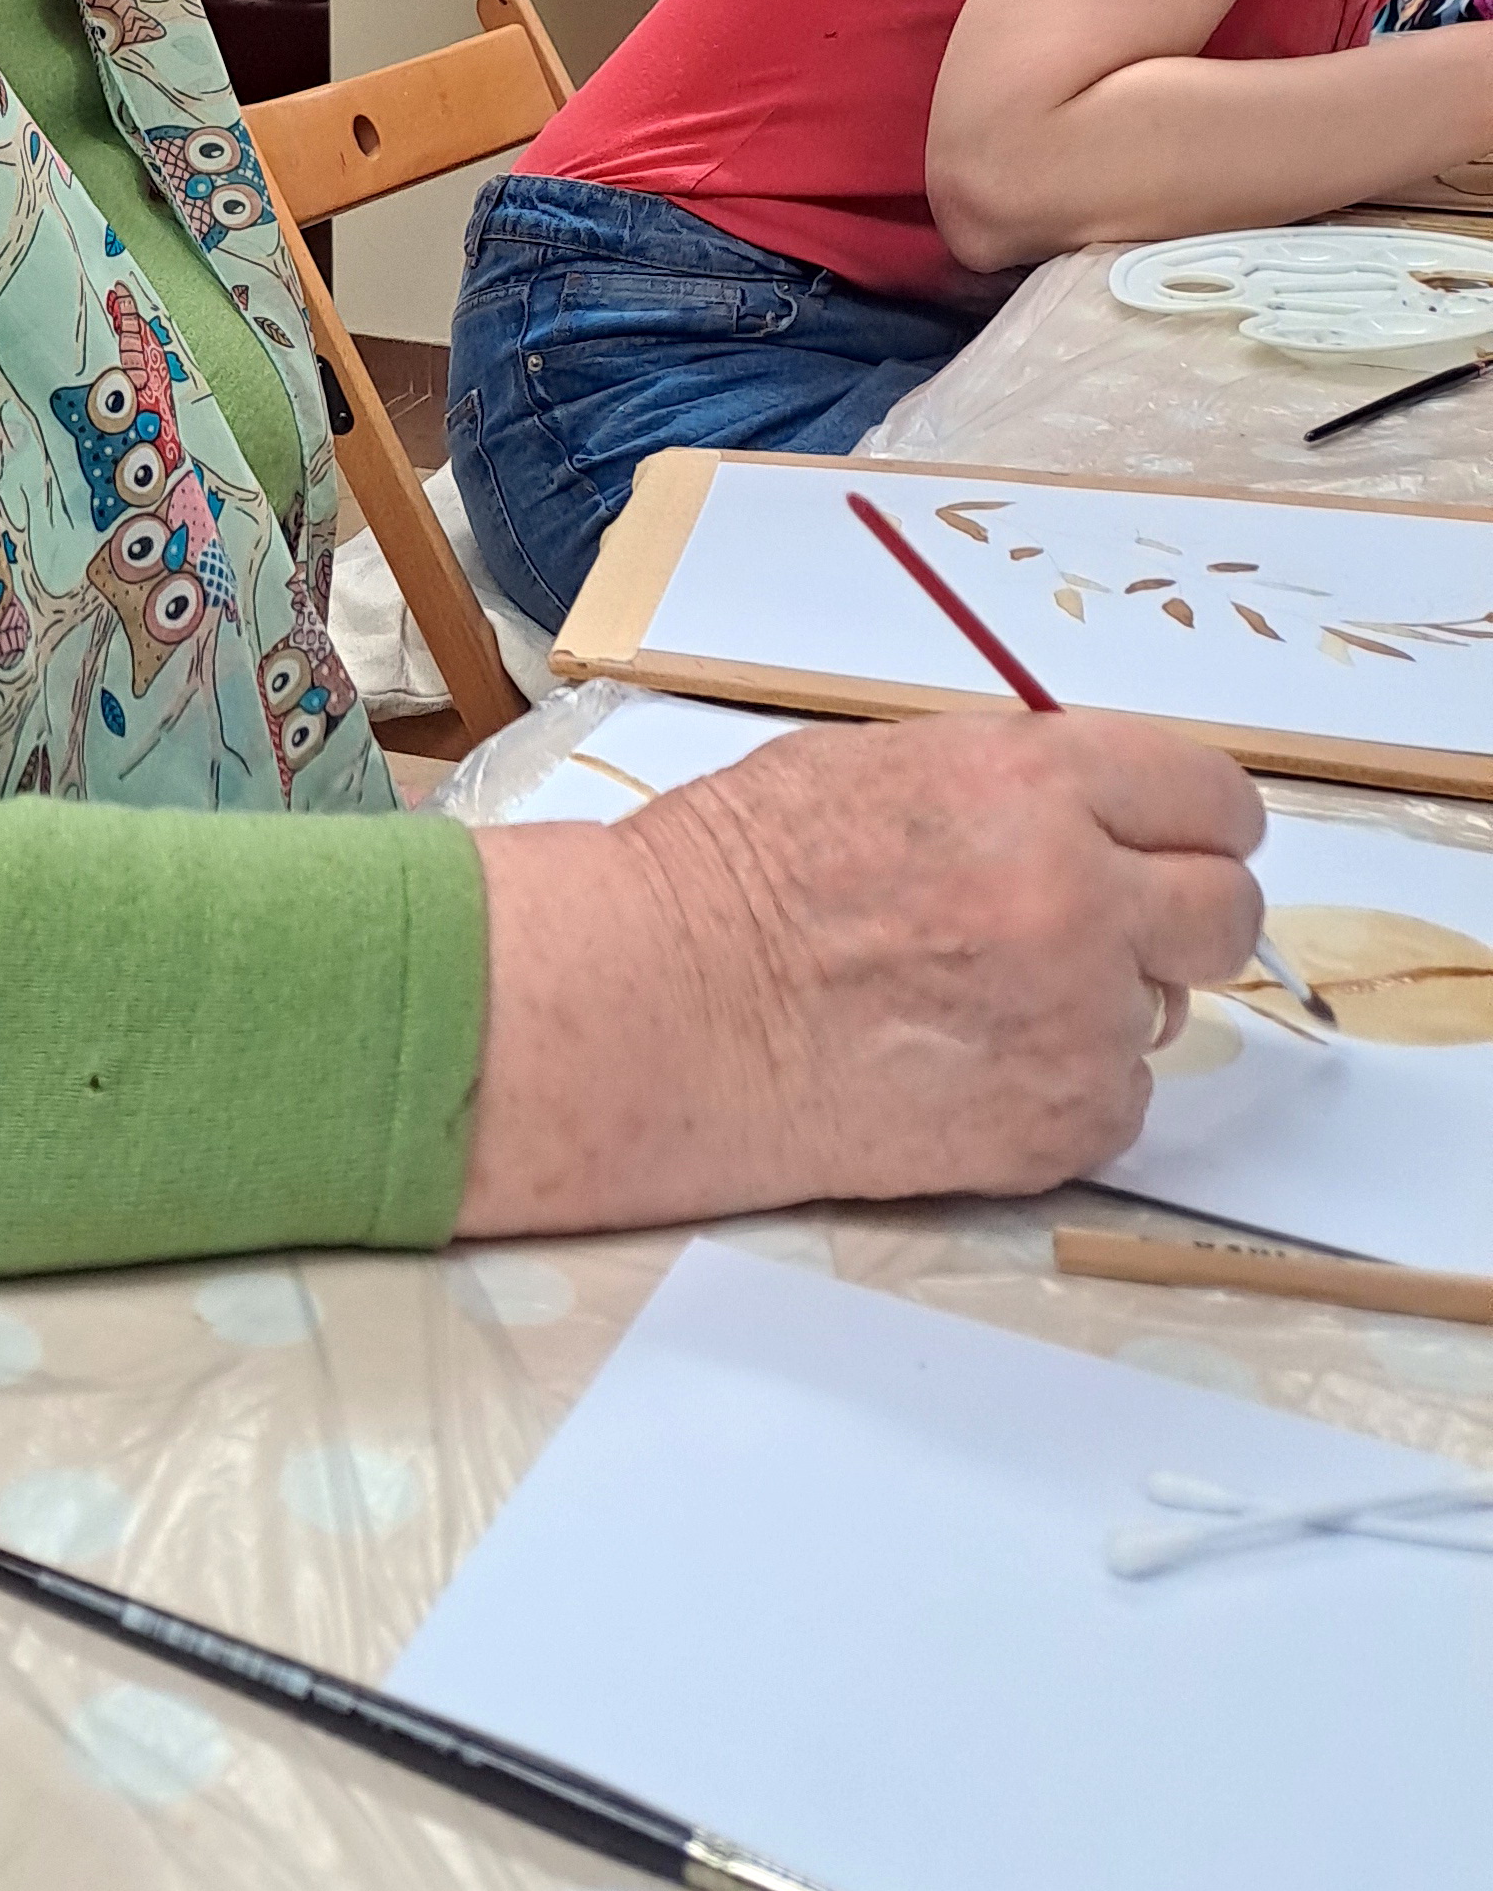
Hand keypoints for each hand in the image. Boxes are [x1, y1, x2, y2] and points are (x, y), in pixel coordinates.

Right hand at [455, 707, 1266, 1236]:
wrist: (661, 1008)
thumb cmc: (736, 875)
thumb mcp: (885, 765)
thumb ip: (1018, 788)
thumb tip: (1104, 820)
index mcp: (1034, 783)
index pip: (1214, 796)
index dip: (1197, 822)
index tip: (1181, 843)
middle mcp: (1078, 897)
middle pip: (1228, 911)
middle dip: (1177, 916)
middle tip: (1102, 927)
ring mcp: (1077, 1021)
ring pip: (1167, 1012)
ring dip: (1103, 1003)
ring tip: (982, 998)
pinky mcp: (1061, 1125)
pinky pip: (1120, 1101)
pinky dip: (1061, 1086)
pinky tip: (966, 1063)